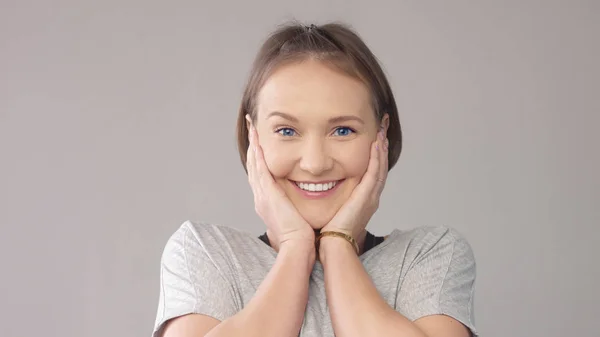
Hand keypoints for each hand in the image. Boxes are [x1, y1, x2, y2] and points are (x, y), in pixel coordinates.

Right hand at [246, 120, 314, 251]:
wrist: (298, 250)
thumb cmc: (302, 241)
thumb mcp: (297, 221)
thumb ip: (298, 212)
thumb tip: (304, 210)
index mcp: (269, 204)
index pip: (262, 177)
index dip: (260, 160)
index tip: (260, 145)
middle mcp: (261, 198)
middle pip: (254, 167)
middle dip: (253, 148)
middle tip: (251, 129)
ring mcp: (262, 195)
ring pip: (254, 164)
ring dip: (253, 144)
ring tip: (251, 127)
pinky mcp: (268, 193)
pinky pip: (260, 167)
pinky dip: (257, 151)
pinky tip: (257, 138)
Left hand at [321, 129, 388, 248]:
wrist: (333, 245)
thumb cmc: (328, 231)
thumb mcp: (332, 209)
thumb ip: (329, 198)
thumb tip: (315, 187)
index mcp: (363, 201)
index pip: (371, 174)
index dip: (374, 158)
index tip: (373, 141)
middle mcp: (370, 198)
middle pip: (380, 168)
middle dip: (381, 150)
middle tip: (382, 131)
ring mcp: (371, 198)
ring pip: (380, 168)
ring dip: (381, 150)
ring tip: (382, 133)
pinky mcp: (366, 198)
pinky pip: (374, 174)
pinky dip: (376, 158)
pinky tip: (376, 145)